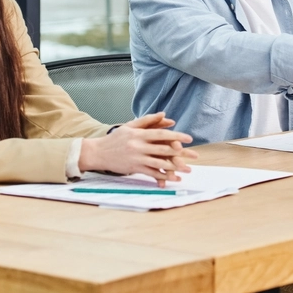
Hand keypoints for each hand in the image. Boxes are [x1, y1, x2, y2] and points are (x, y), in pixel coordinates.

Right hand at [79, 112, 197, 183]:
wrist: (98, 152)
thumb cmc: (115, 138)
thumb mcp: (130, 126)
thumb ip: (148, 120)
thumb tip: (165, 114)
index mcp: (139, 134)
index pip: (161, 134)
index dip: (176, 136)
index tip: (189, 139)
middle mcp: (139, 146)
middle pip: (163, 149)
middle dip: (181, 153)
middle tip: (194, 155)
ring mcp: (137, 158)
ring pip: (159, 163)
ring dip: (175, 167)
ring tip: (187, 169)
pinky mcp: (134, 169)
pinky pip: (151, 173)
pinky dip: (162, 176)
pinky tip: (172, 178)